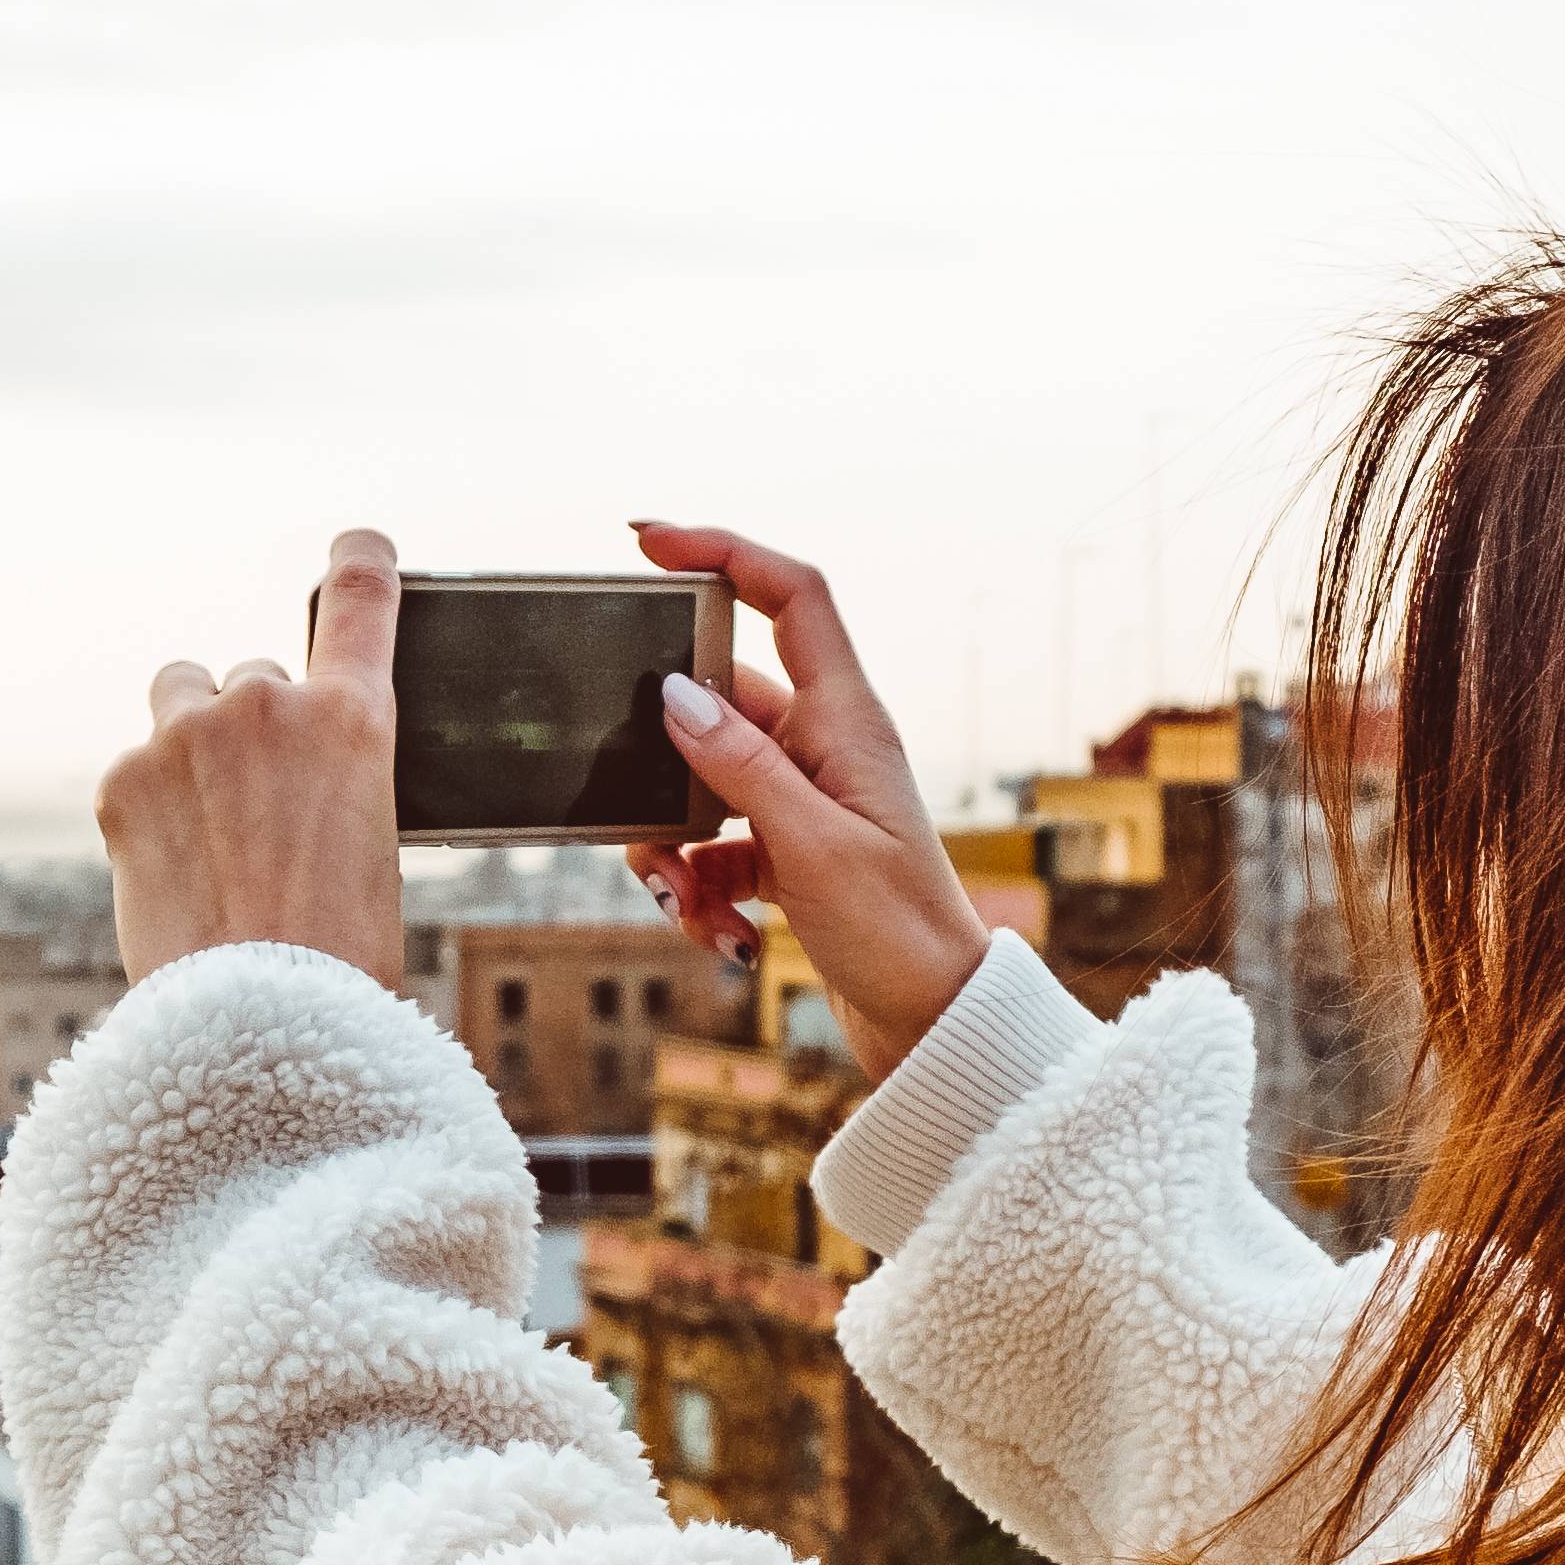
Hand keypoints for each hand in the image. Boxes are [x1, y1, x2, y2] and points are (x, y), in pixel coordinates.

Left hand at [103, 530, 409, 983]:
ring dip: (191, 740)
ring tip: (206, 831)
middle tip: (259, 819)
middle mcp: (271, 704)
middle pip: (254, 678)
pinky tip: (169, 876)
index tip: (352, 547)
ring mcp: (189, 735)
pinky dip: (147, 809)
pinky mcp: (123, 777)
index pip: (359, 598)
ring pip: (182, 698)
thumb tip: (295, 782)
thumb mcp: (369, 846)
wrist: (256, 1024)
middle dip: (253, 730)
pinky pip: (136, 768)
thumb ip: (333, 780)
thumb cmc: (333, 962)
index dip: (357, 562)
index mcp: (356, 720)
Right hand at [619, 521, 996, 1079]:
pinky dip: (700, 889)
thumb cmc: (898, 933)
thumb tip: (673, 693)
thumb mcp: (811, 847)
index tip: (648, 540)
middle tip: (630, 805)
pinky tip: (719, 936)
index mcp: (848, 720)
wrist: (934, 1023)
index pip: (790, 596)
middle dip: (660, 761)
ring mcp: (804, 800)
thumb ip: (739, 766)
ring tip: (684, 903)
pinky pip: (713, 847)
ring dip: (673, 847)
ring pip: (699, 786)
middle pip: (715, 706)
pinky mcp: (787, 852)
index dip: (723, 550)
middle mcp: (825, 747)